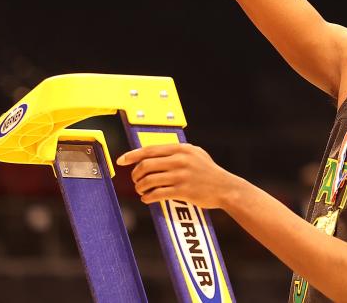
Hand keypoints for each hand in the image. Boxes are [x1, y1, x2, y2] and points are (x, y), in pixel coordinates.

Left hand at [116, 143, 237, 209]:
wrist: (225, 188)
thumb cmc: (209, 171)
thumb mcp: (196, 153)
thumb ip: (178, 151)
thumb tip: (155, 151)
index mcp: (181, 149)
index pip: (150, 150)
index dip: (132, 155)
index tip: (121, 160)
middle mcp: (180, 161)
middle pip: (146, 165)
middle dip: (135, 174)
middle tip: (135, 180)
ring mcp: (181, 176)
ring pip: (148, 181)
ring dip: (140, 187)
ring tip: (141, 190)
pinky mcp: (182, 191)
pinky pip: (156, 194)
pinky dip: (147, 197)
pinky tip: (147, 198)